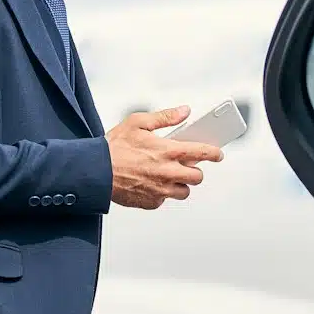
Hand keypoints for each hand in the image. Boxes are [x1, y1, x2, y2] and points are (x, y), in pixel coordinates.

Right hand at [106, 106, 224, 208]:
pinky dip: (162, 193)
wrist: (95, 171)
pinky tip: (151, 183)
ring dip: (180, 184)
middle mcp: (168, 173)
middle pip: (197, 177)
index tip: (217, 153)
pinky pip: (164, 200)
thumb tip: (184, 111)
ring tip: (168, 175)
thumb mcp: (138, 122)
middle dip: (195, 170)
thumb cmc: (114, 147)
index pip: (202, 153)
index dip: (214, 153)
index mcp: (168, 151)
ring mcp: (160, 190)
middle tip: (186, 164)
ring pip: (184, 191)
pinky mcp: (151, 202)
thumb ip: (165, 117)